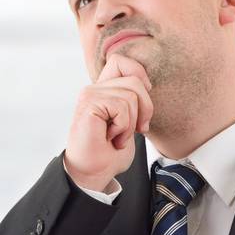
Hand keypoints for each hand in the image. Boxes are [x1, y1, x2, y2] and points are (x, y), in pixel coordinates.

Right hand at [62, 51, 153, 192]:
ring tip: (117, 137)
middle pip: (134, 79)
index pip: (121, 61)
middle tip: (136, 129)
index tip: (141, 104)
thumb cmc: (109, 153)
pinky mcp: (88, 104)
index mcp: (103, 90)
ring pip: (131, 95)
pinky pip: (121, 107)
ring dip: (131, 123)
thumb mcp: (129, 121)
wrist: (93, 174)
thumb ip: (133, 99)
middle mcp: (94, 89)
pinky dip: (123, 127)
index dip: (138, 75)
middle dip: (145, 108)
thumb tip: (146, 84)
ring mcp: (89, 95)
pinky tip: (111, 137)